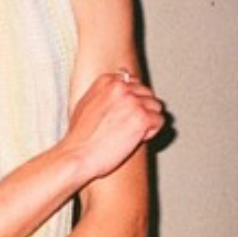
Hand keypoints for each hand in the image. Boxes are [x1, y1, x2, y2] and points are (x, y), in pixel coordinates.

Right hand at [59, 69, 165, 183]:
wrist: (77, 155)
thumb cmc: (79, 136)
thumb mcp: (87, 103)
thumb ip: (105, 92)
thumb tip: (120, 84)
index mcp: (108, 80)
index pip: (135, 83)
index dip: (133, 101)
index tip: (125, 114)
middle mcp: (122, 87)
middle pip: (148, 94)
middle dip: (143, 110)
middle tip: (128, 126)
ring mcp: (133, 101)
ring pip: (156, 107)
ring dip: (148, 121)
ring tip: (130, 133)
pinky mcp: (142, 118)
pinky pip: (159, 121)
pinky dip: (151, 132)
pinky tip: (134, 139)